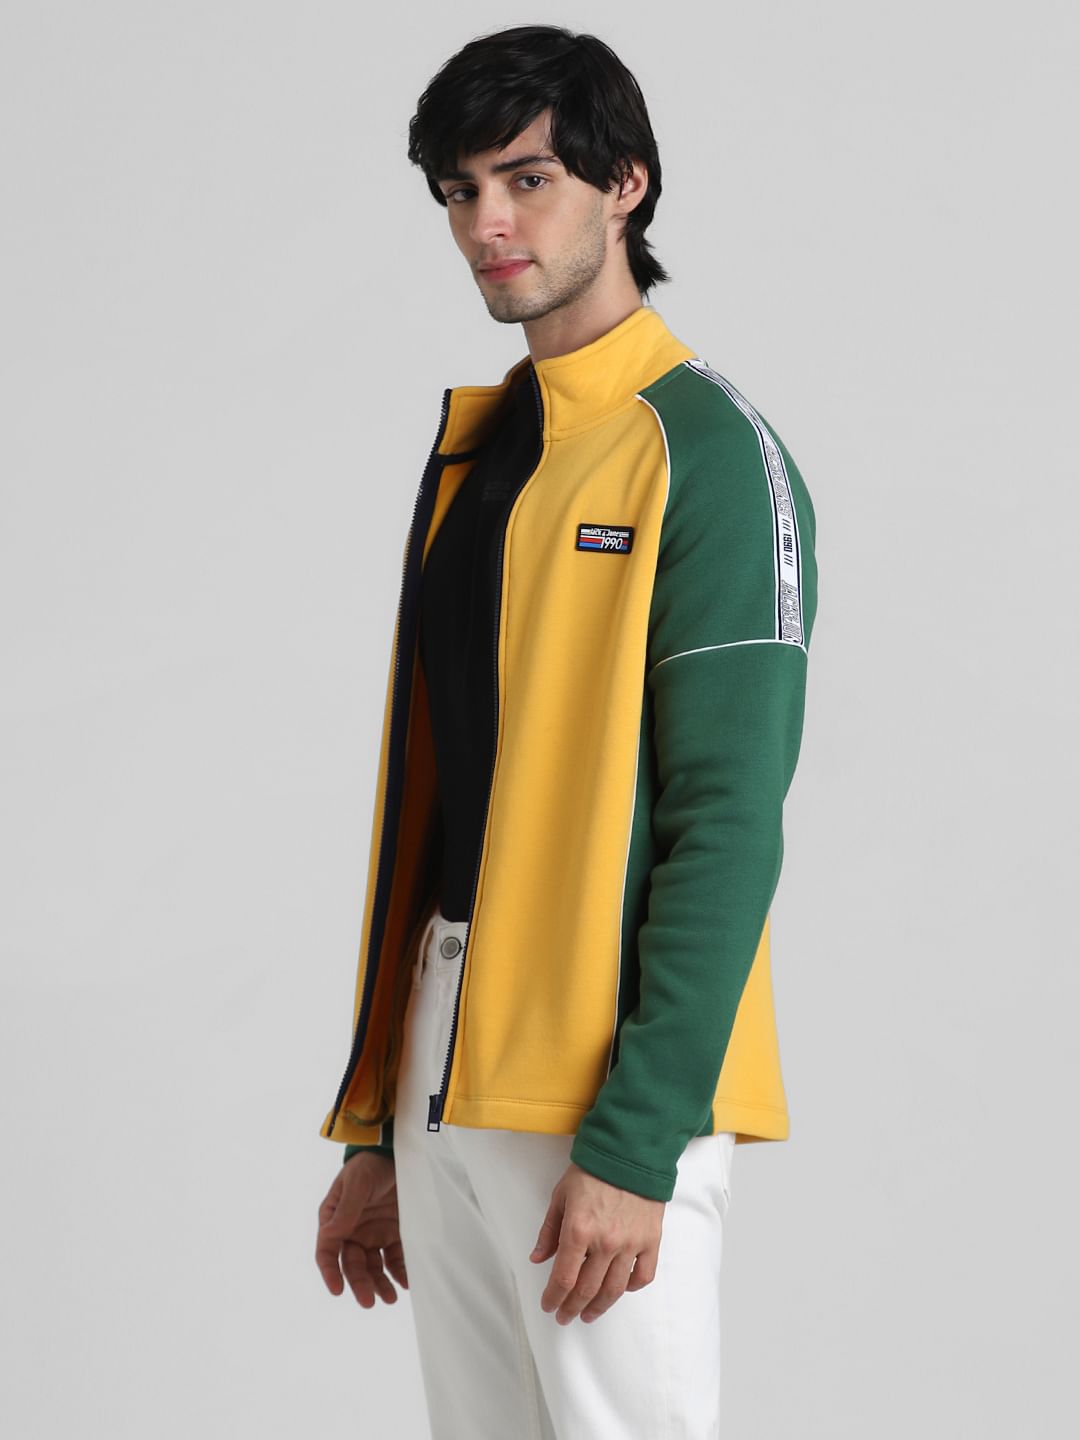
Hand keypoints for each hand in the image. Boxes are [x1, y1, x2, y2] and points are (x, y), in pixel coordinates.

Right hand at [315, 1153, 407, 1307]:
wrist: (398, 1153)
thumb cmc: (370, 1164)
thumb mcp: (358, 1181)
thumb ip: (347, 1207)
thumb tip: (331, 1232)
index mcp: (335, 1219)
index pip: (327, 1251)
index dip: (330, 1272)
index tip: (337, 1290)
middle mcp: (352, 1232)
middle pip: (352, 1265)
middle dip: (360, 1284)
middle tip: (370, 1301)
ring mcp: (373, 1235)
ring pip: (374, 1267)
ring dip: (380, 1284)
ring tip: (391, 1298)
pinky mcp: (394, 1235)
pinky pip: (395, 1258)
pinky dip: (400, 1271)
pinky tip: (406, 1281)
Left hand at [529, 1161, 663, 1323]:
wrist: (630, 1151)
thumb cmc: (593, 1169)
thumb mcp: (561, 1195)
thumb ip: (549, 1230)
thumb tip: (538, 1258)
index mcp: (578, 1230)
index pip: (563, 1279)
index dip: (554, 1298)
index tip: (549, 1306)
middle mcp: (605, 1243)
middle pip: (587, 1290)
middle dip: (572, 1308)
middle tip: (565, 1316)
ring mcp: (630, 1243)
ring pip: (614, 1289)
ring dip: (599, 1307)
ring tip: (589, 1314)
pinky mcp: (651, 1240)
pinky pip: (643, 1275)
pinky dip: (631, 1288)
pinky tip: (620, 1290)